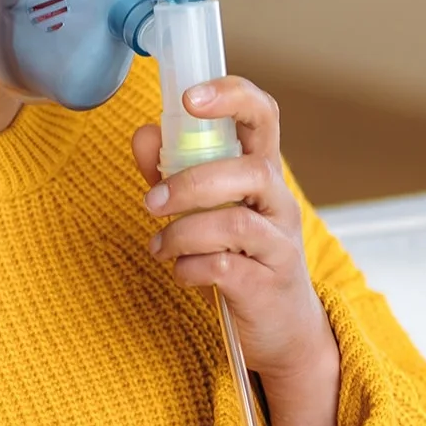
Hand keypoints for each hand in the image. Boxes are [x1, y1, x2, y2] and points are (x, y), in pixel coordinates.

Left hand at [133, 77, 339, 425]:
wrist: (281, 329)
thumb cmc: (240, 258)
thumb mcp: (206, 209)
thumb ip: (172, 170)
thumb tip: (144, 134)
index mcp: (263, 173)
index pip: (263, 115)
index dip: (231, 97)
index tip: (190, 98)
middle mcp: (279, 204)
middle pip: (250, 170)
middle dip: (190, 183)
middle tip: (150, 203)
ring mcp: (279, 245)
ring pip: (236, 222)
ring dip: (183, 233)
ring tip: (159, 247)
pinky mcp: (268, 285)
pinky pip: (227, 267)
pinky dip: (190, 268)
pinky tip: (181, 272)